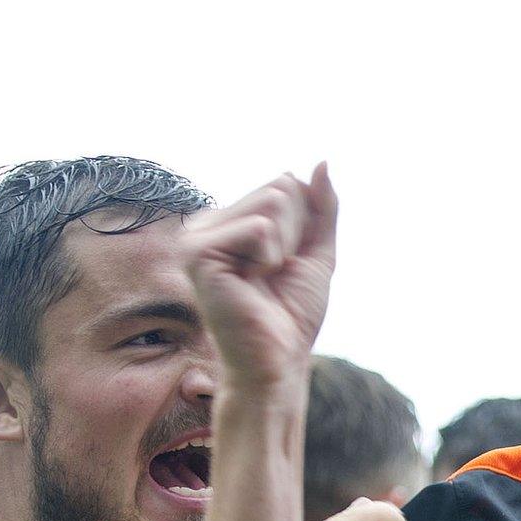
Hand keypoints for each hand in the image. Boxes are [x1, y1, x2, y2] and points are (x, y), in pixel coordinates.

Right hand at [181, 165, 338, 387]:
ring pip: (273, 203)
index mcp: (229, 219)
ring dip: (284, 248)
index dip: (304, 227)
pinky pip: (259, 228)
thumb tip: (323, 162)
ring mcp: (198, 235)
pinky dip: (269, 258)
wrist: (279, 359)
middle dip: (296, 234)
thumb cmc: (292, 312)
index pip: (286, 184)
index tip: (283, 264)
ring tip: (262, 279)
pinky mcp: (198, 253)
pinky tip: (249, 283)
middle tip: (273, 275)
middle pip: (281, 188)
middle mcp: (207, 222)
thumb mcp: (317, 251)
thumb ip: (322, 207)